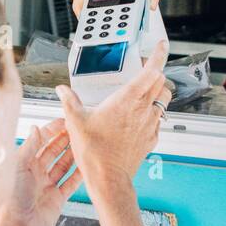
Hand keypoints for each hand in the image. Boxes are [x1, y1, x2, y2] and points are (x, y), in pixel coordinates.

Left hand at [0, 118, 80, 225]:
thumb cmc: (12, 200)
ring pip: (63, 166)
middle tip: (78, 130)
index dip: (52, 130)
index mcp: (24, 164)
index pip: (40, 141)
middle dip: (65, 140)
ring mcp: (47, 186)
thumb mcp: (19, 168)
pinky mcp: (57, 199)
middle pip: (53, 151)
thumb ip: (29, 147)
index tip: (65, 122)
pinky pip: (70, 183)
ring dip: (73, 155)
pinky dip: (79, 174)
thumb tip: (35, 127)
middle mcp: (36, 173)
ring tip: (85, 144)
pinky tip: (86, 165)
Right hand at [55, 40, 171, 195]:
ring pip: (164, 99)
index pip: (151, 71)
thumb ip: (69, 101)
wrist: (109, 180)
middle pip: (161, 82)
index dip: (158, 55)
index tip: (160, 46)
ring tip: (144, 92)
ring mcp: (150, 124)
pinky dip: (154, 112)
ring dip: (157, 91)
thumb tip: (62, 90)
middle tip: (143, 70)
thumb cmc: (94, 152)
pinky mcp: (151, 138)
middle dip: (155, 72)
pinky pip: (159, 119)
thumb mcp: (75, 122)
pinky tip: (139, 116)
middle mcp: (143, 110)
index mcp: (127, 100)